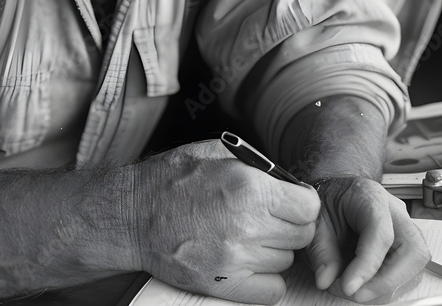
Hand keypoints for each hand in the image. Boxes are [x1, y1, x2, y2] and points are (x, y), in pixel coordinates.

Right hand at [132, 140, 320, 304]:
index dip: (302, 202)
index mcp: (249, 188)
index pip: (309, 206)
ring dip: (274, 249)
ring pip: (286, 260)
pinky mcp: (224, 285)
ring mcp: (236, 259)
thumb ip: (259, 166)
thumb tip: (290, 182)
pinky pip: (272, 289)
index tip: (291, 202)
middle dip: (289, 224)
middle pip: (302, 235)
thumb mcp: (216, 152)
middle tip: (267, 217)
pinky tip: (248, 260)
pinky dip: (266, 277)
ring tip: (247, 234)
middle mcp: (247, 225)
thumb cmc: (172, 179)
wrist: (132, 215)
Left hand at [306, 176, 429, 302]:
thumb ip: (319, 250)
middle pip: (412, 252)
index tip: (348, 287)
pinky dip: (384, 286)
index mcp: (370, 197)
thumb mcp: (314, 220)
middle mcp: (395, 212)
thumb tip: (326, 279)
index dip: (367, 266)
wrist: (337, 194)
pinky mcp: (406, 248)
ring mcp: (405, 230)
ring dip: (384, 288)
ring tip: (351, 288)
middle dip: (385, 282)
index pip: (381, 233)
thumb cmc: (329, 201)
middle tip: (354, 293)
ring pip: (414, 267)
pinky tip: (362, 285)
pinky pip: (407, 273)